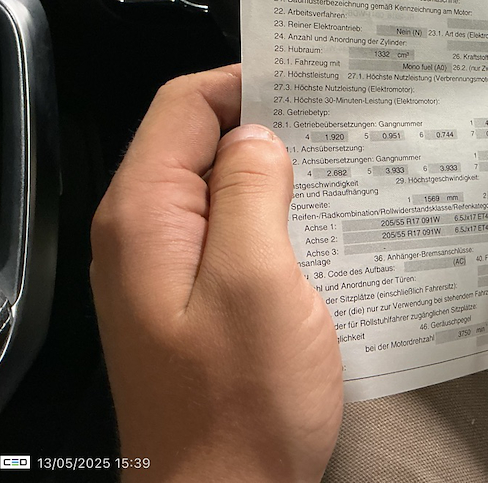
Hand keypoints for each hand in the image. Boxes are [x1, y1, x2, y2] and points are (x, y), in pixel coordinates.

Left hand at [90, 65, 341, 482]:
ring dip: (276, 175)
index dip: (245, 83)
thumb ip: (252, 192)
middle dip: (267, 126)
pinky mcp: (196, 301)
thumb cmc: (241, 404)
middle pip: (199, 143)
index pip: (183, 107)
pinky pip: (232, 234)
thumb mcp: (257, 282)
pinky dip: (274, 217)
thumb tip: (259, 137)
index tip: (312, 83)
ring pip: (222, 189)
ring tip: (342, 169)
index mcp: (145, 217)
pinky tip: (320, 225)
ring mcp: (168, 271)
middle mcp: (145, 236)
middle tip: (340, 123)